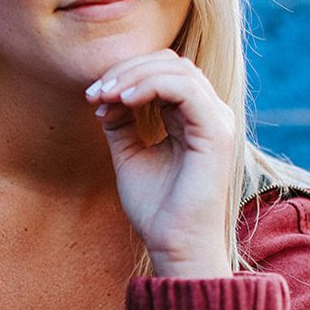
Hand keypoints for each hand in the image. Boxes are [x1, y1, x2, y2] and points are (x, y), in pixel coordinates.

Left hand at [85, 49, 234, 278]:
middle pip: (169, 63)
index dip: (126, 74)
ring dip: (133, 77)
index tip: (92, 96)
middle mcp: (210, 114)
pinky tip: (124, 101)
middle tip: (94, 93)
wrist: (173, 246)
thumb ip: (122, 122)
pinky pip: (185, 89)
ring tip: (104, 96)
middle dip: (126, 71)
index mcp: (194, 118)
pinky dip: (151, 86)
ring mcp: (217, 120)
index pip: (163, 72)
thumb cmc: (156, 208)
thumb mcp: (129, 155)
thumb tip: (107, 94)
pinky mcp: (216, 132)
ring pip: (176, 70)